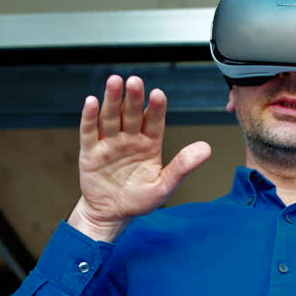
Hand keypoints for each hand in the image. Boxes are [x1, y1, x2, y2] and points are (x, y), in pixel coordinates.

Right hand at [69, 75, 210, 240]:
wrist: (111, 214)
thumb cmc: (139, 200)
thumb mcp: (164, 185)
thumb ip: (183, 166)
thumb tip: (206, 148)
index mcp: (150, 143)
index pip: (154, 121)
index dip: (155, 108)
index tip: (158, 94)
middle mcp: (129, 138)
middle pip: (131, 113)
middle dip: (133, 97)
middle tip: (135, 81)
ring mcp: (109, 142)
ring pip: (110, 117)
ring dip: (112, 99)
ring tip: (115, 82)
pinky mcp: (90, 151)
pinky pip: (89, 131)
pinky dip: (89, 117)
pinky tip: (92, 102)